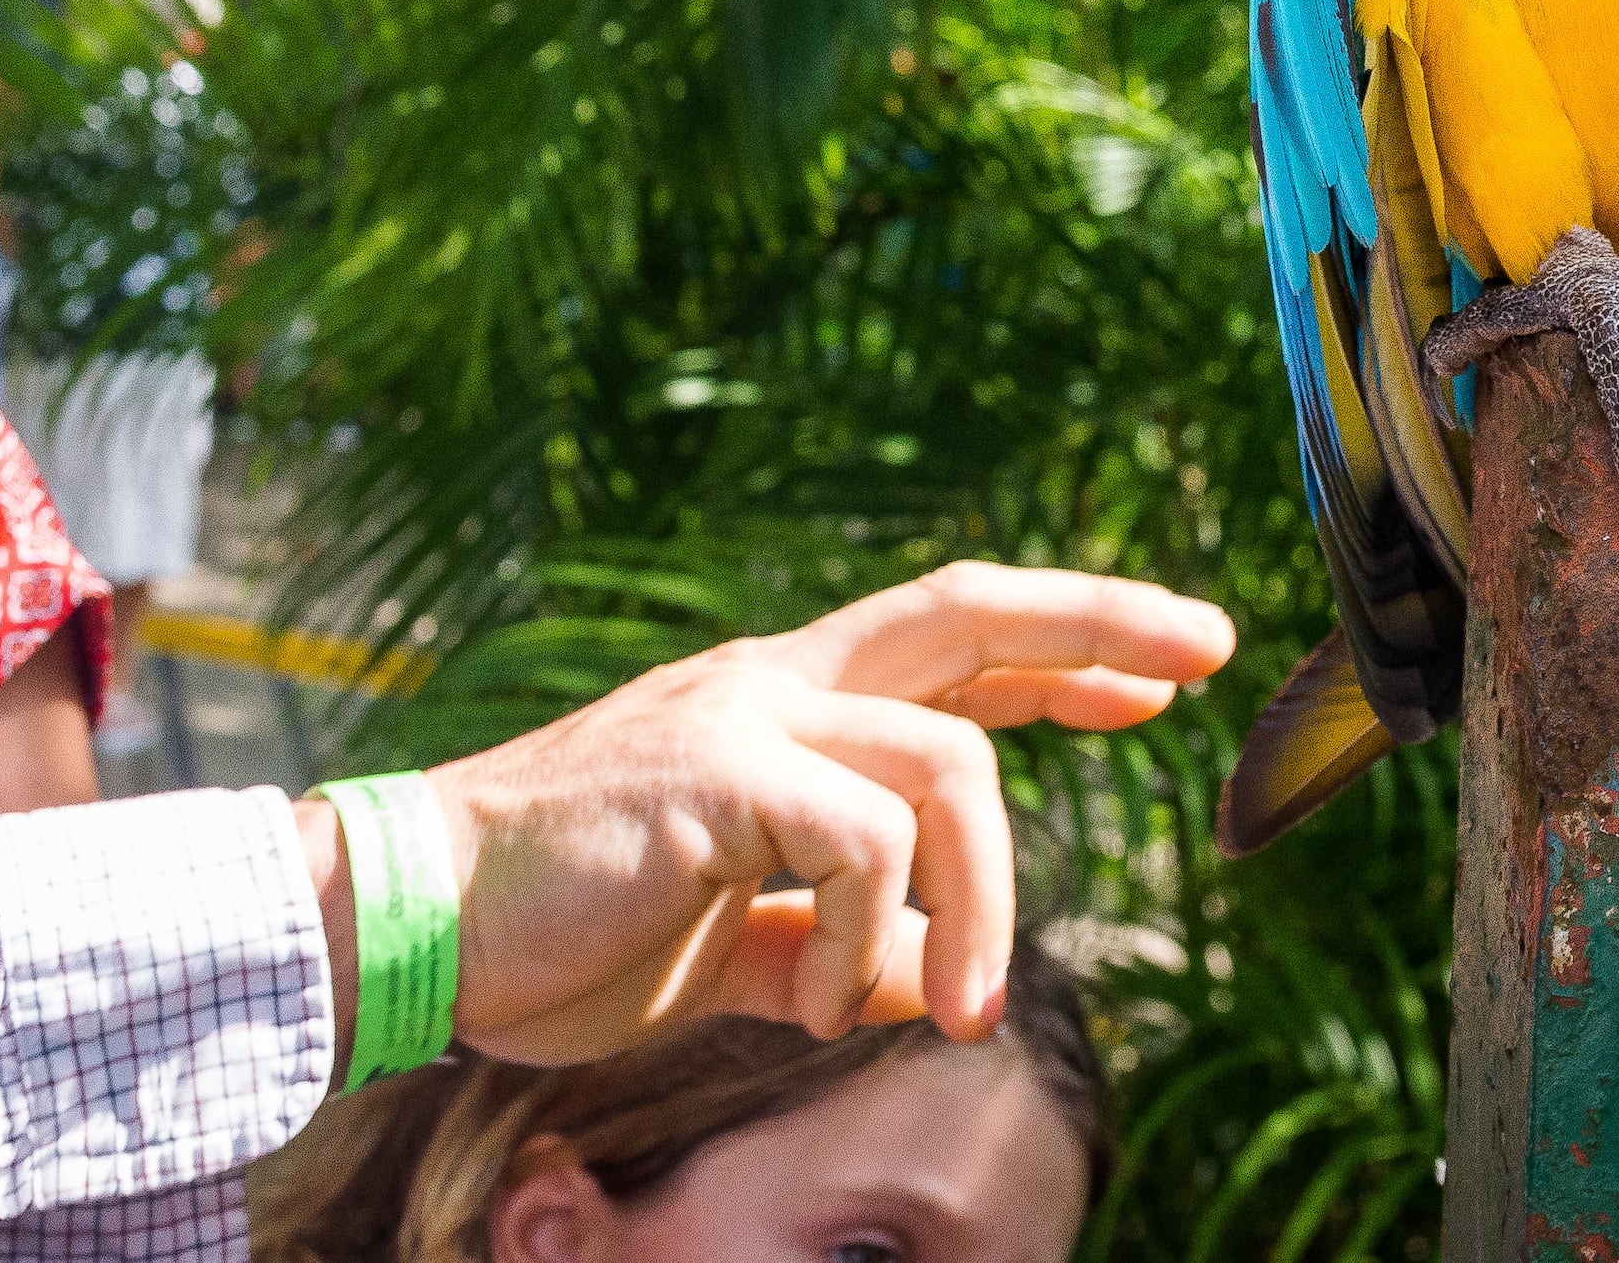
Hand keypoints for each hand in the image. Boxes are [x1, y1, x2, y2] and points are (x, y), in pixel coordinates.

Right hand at [411, 561, 1231, 1065]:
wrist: (414, 923)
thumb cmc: (560, 931)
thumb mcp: (726, 945)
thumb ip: (826, 951)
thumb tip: (926, 979)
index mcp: (781, 709)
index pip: (949, 648)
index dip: (1061, 645)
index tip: (1160, 669)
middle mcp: (774, 683)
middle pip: (966, 611)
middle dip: (1096, 619)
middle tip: (1204, 650)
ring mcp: (745, 714)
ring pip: (948, 761)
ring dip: (987, 896)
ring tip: (971, 1008)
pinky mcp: (715, 770)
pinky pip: (864, 838)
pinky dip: (877, 933)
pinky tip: (837, 997)